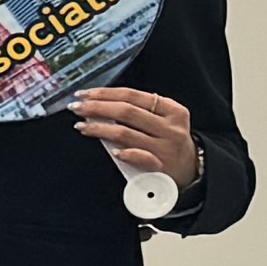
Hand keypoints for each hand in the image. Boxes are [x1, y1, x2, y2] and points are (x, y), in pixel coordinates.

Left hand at [70, 84, 196, 202]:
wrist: (189, 172)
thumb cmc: (167, 142)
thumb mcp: (162, 122)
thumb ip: (138, 112)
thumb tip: (98, 103)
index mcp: (172, 110)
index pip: (133, 95)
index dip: (105, 93)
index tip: (84, 94)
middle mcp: (171, 127)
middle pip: (127, 111)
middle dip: (97, 107)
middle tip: (77, 108)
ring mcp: (166, 148)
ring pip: (126, 133)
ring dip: (99, 128)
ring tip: (82, 126)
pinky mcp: (161, 167)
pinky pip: (139, 157)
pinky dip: (123, 152)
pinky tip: (111, 151)